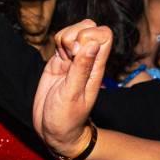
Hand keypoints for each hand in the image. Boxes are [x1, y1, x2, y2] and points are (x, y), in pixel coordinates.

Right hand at [33, 24, 112, 156]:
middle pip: (89, 28)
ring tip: (62, 57)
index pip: (104, 36)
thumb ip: (81, 68)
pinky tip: (57, 57)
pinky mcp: (60, 61)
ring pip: (74, 31)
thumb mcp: (72, 94)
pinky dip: (57, 42)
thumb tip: (91, 44)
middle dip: (76, 33)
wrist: (55, 131)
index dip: (90, 36)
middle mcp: (87, 60)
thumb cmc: (66, 118)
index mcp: (96, 68)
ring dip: (65, 37)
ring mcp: (73, 59)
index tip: (77, 52)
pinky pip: (61, 39)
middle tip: (69, 54)